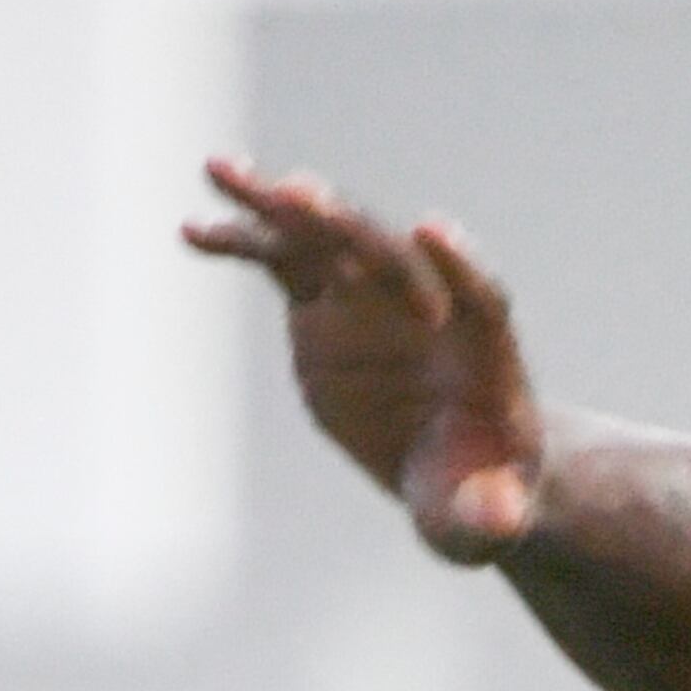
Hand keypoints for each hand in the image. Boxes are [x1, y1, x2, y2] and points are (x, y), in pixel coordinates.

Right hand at [184, 161, 549, 562]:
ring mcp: (371, 301)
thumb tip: (497, 520)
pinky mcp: (323, 308)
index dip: (459, 264)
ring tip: (220, 171)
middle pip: (391, 255)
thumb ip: (490, 514)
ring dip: (279, 206)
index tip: (431, 230)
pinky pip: (280, 263)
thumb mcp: (488, 517)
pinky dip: (242, 243)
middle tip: (298, 194)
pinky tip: (193, 232)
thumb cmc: (484, 494)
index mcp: (486, 352)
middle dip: (348, 226)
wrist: (460, 476)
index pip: (480, 297)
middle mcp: (428, 307)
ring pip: (326, 240)